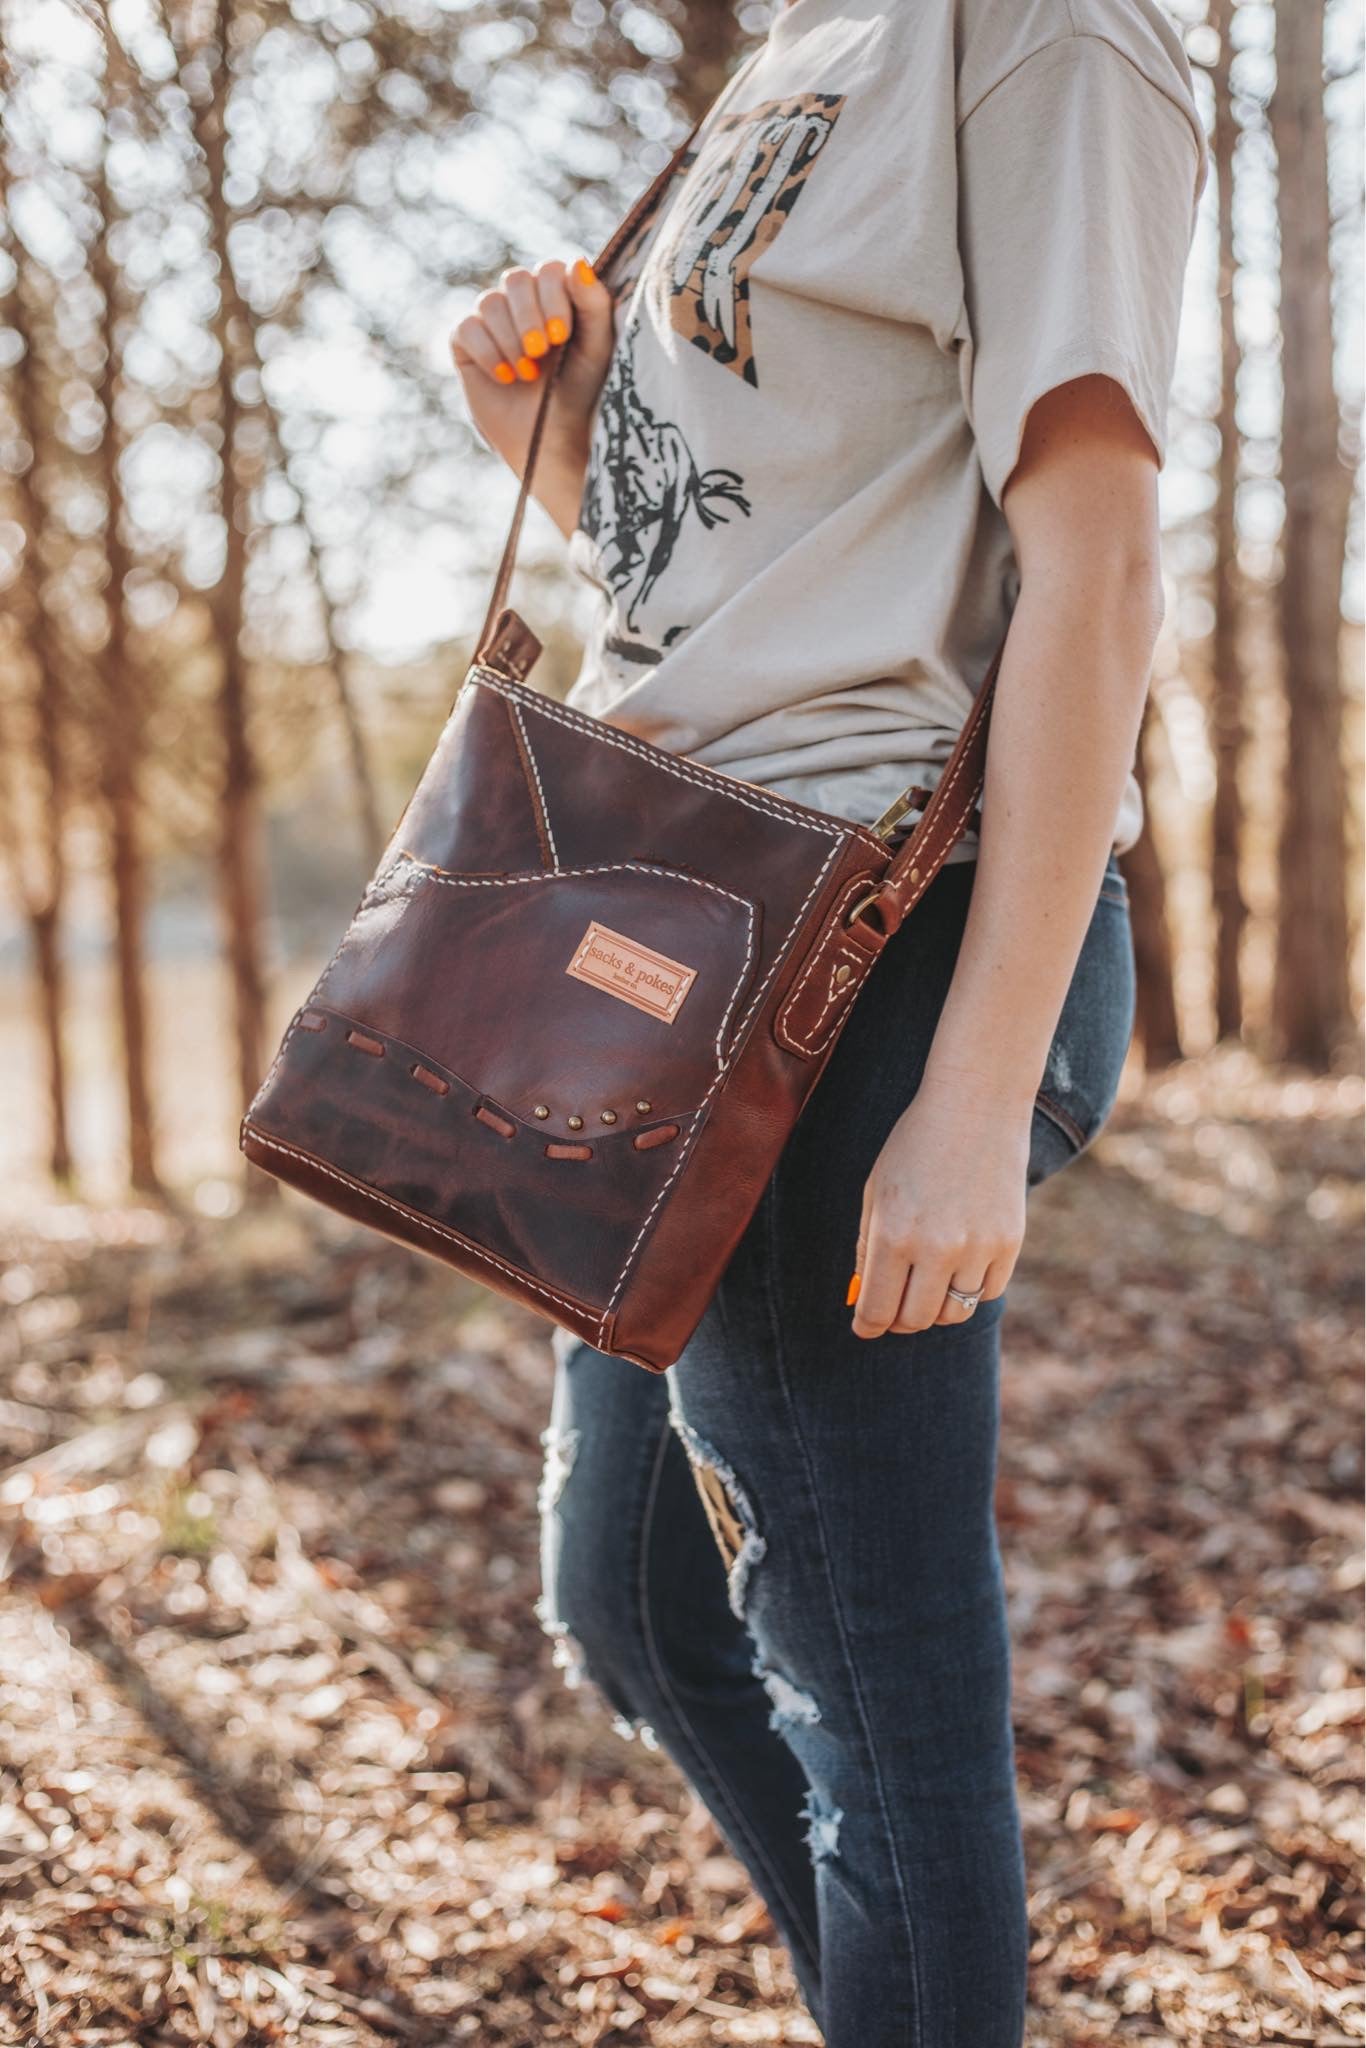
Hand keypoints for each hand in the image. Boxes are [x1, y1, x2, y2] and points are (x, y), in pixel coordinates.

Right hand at [450, 257, 615, 534]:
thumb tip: (577, 263)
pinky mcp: (465, 343)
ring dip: (510, 339)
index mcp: (557, 296)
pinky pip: (466, 327)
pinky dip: (487, 351)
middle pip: (515, 279)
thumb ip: (594, 304)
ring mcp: (492, 321)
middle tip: (541, 352)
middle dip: (529, 317)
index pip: (549, 270)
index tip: (561, 335)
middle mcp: (523, 303)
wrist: (550, 440)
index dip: (552, 295)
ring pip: (489, 302)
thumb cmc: (580, 393)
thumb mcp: (596, 348)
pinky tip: (506, 377)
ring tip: (527, 374)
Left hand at [849, 1079, 1030, 1338]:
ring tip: (926, 1285)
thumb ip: (867, 1247)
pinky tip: (959, 1265)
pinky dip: (970, 1289)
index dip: (867, 1325)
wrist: (975, 1106)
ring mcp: (978, 1247)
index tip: (865, 1327)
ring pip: (953, 1312)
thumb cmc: (915, 1145)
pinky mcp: (1009, 1243)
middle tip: (893, 1311)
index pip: (877, 1309)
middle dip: (898, 1322)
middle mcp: (936, 1247)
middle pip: (915, 1321)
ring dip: (935, 1307)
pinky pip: (987, 1292)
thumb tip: (863, 1298)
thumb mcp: (876, 1191)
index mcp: (893, 1234)